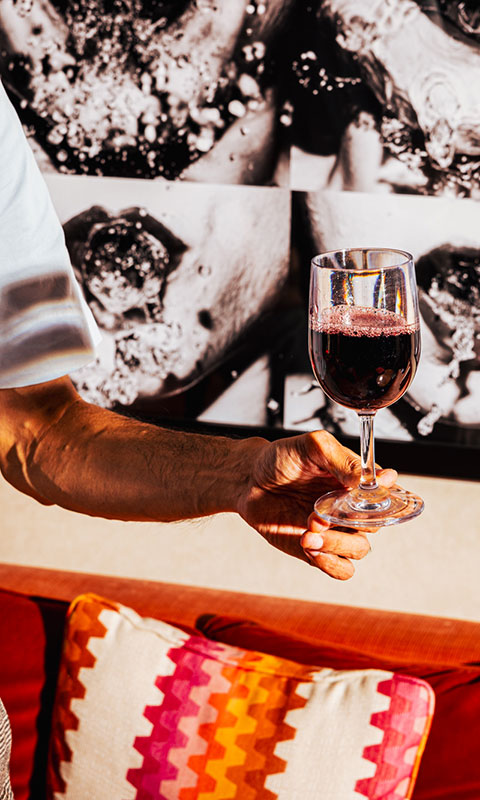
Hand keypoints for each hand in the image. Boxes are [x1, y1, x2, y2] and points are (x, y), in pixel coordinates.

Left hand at [237, 430, 396, 579]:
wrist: (248, 480)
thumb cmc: (280, 459)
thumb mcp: (312, 447)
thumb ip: (342, 460)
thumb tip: (367, 479)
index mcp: (355, 482)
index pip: (385, 494)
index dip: (384, 497)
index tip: (366, 495)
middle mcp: (350, 507)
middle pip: (375, 525)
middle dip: (350, 522)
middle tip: (319, 515)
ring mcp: (336, 530)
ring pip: (360, 549)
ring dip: (337, 544)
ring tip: (308, 532)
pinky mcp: (318, 550)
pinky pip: (342, 569)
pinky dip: (331, 564)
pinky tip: (310, 547)